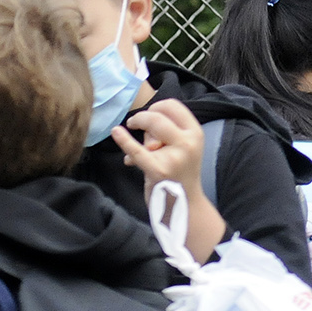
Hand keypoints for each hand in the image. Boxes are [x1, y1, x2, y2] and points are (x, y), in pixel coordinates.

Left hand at [113, 99, 225, 261]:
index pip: (173, 105)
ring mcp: (175, 156)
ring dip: (138, 135)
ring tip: (135, 152)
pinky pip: (137, 151)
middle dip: (142, 119)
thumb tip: (143, 119)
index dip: (156, 106)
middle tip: (134, 125)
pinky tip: (116, 132)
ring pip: (149, 129)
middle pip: (158, 116)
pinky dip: (124, 140)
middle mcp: (188, 142)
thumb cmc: (178, 173)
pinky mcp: (159, 170)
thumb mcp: (183, 147)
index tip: (147, 115)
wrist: (184, 205)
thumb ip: (168, 131)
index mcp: (195, 133)